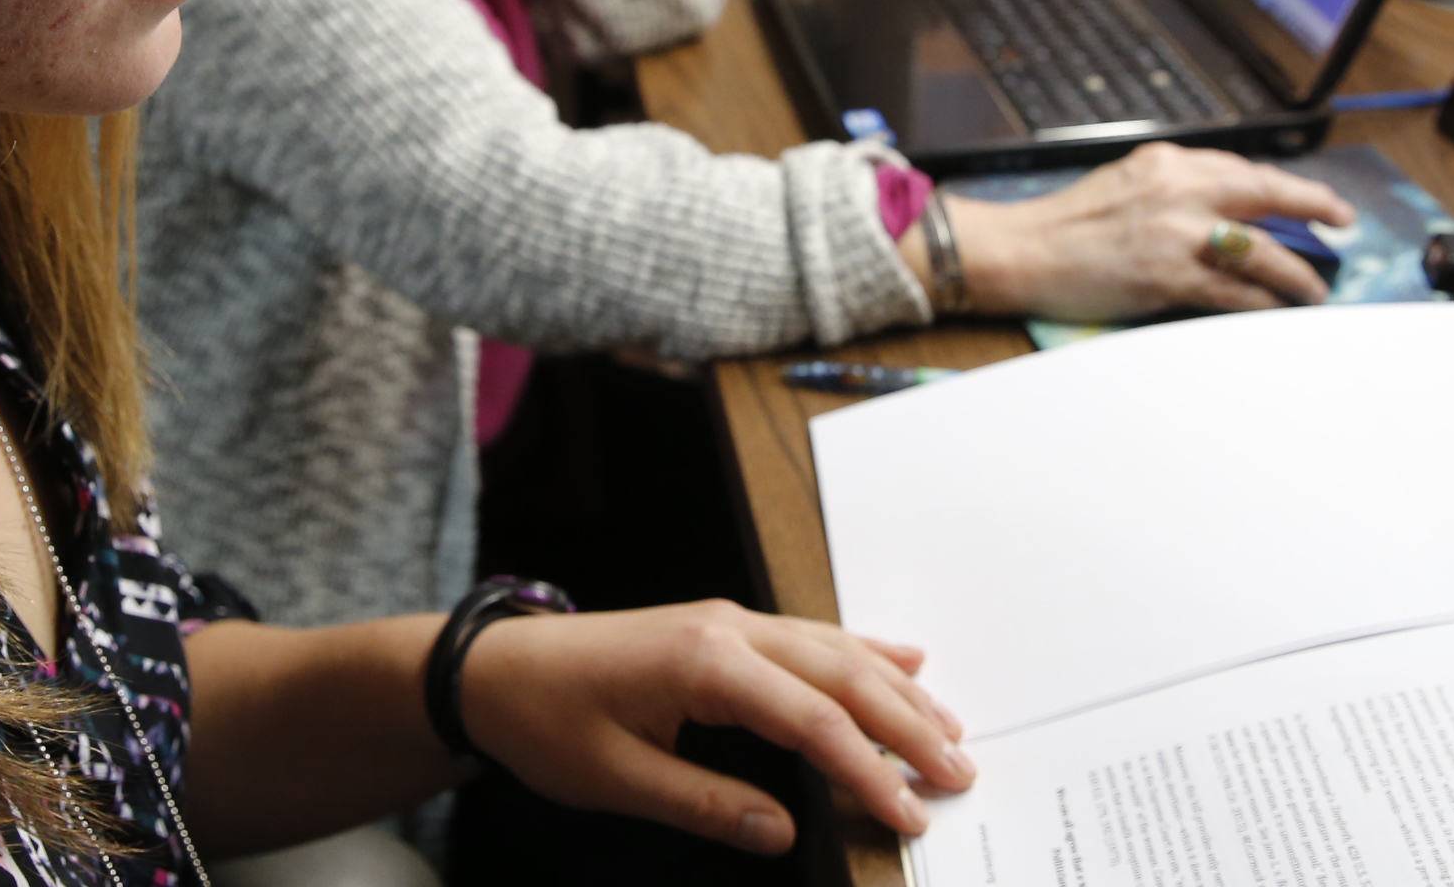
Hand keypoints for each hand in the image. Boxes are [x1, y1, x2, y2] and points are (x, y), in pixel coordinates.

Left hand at [455, 600, 973, 853]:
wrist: (493, 668)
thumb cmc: (545, 720)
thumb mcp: (617, 779)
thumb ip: (706, 804)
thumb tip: (783, 833)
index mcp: (705, 664)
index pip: (811, 720)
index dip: (867, 771)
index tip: (909, 815)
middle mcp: (729, 630)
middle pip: (841, 675)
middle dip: (907, 726)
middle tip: (960, 775)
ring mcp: (729, 621)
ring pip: (836, 650)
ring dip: (898, 691)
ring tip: (951, 733)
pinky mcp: (724, 627)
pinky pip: (810, 635)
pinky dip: (864, 651)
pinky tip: (904, 663)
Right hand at [948, 141, 1353, 318]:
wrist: (1021, 251)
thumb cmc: (1067, 224)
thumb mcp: (1126, 183)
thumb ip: (1176, 187)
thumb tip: (1227, 209)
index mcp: (1167, 161)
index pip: (1243, 169)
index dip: (1285, 186)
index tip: (1310, 198)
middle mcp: (1178, 189)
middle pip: (1267, 193)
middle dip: (1314, 206)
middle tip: (1342, 222)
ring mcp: (1177, 233)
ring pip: (1260, 251)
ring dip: (1296, 273)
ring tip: (1313, 289)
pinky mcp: (1169, 276)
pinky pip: (1234, 292)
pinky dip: (1263, 302)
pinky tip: (1277, 309)